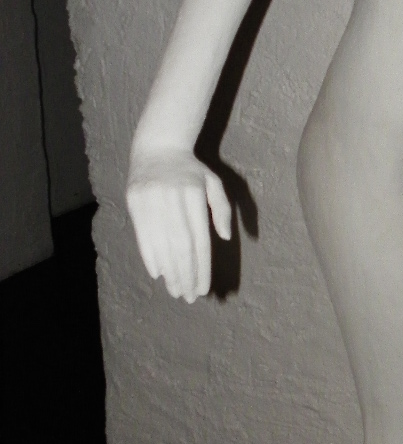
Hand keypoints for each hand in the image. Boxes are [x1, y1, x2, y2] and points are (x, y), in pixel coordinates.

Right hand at [126, 147, 231, 301]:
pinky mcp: (134, 201)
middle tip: (189, 297)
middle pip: (180, 246)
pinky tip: (158, 274)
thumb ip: (221, 209)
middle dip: (185, 275)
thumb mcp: (213, 183)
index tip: (203, 288)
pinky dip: (150, 257)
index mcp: (194, 194)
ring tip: (175, 290)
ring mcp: (150, 199)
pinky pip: (142, 236)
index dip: (201, 267)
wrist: (158, 147)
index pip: (199, 240)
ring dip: (169, 272)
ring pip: (160, 244)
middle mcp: (172, 198)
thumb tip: (226, 238)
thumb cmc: (192, 171)